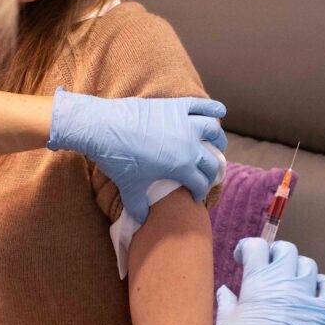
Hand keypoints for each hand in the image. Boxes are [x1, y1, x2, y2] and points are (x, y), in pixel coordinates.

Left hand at [46, 87, 227, 222]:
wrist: (104, 128)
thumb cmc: (119, 160)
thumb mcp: (129, 188)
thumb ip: (138, 206)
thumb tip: (141, 220)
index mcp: (182, 166)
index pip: (200, 183)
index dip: (200, 192)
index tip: (196, 196)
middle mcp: (189, 144)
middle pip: (211, 160)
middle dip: (212, 170)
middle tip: (208, 174)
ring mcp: (184, 122)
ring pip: (213, 130)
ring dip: (218, 138)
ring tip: (217, 144)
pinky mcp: (176, 106)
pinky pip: (201, 105)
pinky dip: (213, 107)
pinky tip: (220, 111)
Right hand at [215, 238, 324, 324]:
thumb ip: (226, 302)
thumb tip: (225, 290)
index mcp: (258, 281)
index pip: (256, 246)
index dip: (247, 247)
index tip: (243, 256)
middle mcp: (285, 282)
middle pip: (286, 250)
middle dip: (274, 252)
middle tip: (266, 264)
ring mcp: (307, 296)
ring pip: (308, 265)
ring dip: (295, 267)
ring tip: (287, 278)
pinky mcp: (322, 313)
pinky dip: (321, 283)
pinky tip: (312, 290)